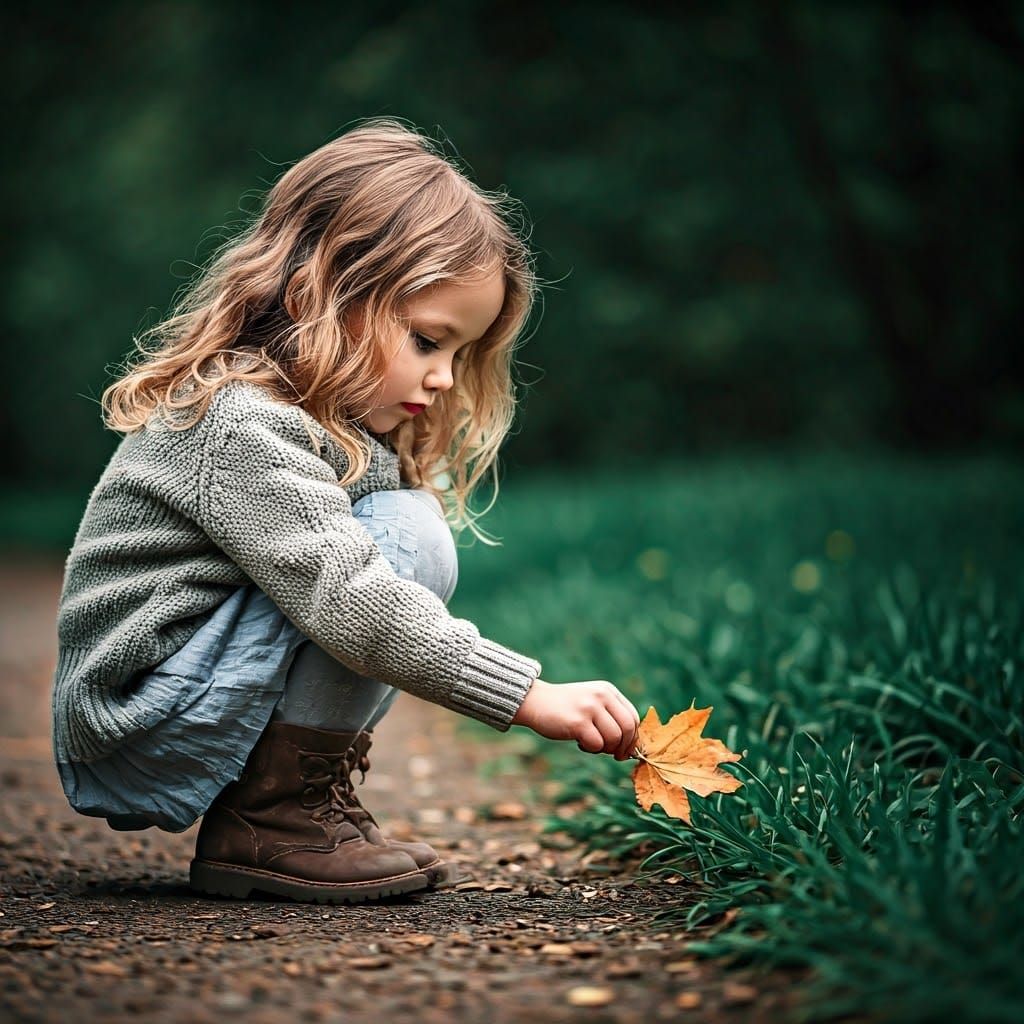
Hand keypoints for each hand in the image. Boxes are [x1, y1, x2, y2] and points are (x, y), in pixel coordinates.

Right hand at [510, 679, 639, 759]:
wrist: (534, 701)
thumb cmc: (565, 708)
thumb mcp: (591, 702)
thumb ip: (610, 716)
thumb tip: (631, 746)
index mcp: (608, 691)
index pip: (633, 717)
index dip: (633, 738)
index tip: (626, 750)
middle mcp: (602, 696)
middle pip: (627, 728)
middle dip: (624, 747)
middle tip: (616, 756)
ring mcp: (590, 708)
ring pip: (613, 738)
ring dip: (605, 748)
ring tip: (591, 744)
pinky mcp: (578, 722)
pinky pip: (596, 744)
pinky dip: (591, 749)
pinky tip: (579, 742)